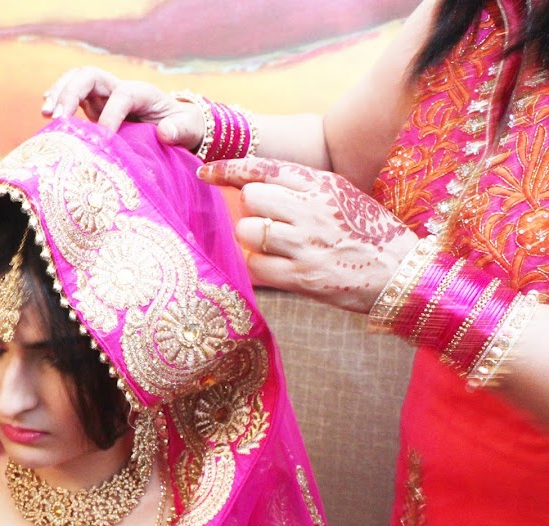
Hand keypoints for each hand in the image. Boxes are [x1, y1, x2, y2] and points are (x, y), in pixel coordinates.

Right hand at [41, 66, 202, 150]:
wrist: (175, 125)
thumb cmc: (181, 128)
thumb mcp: (188, 129)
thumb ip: (180, 129)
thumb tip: (165, 132)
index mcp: (142, 93)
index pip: (121, 95)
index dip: (111, 114)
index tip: (103, 139)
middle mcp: (119, 89)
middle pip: (90, 76)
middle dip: (71, 93)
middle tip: (57, 119)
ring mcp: (104, 96)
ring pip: (76, 81)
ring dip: (59, 94)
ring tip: (46, 114)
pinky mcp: (94, 107)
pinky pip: (72, 96)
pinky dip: (58, 101)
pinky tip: (47, 114)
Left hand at [198, 157, 418, 312]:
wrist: (402, 275)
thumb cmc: (370, 235)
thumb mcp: (342, 197)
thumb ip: (303, 189)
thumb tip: (255, 186)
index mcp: (321, 185)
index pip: (263, 168)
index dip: (229, 169)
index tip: (205, 172)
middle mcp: (311, 209)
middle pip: (251, 198)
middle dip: (252, 211)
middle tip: (270, 224)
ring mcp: (304, 243)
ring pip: (248, 231)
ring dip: (253, 241)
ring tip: (276, 248)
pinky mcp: (301, 276)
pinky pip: (256, 266)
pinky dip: (259, 268)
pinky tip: (277, 268)